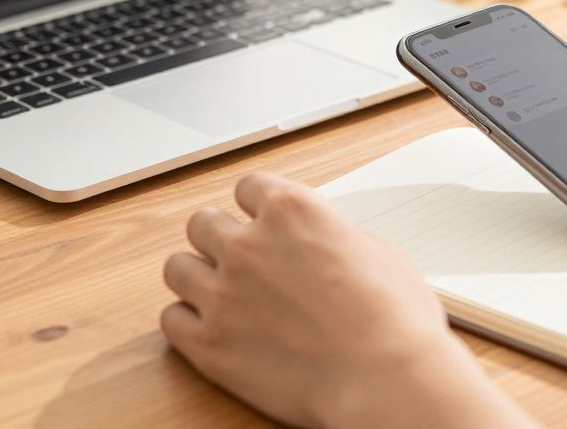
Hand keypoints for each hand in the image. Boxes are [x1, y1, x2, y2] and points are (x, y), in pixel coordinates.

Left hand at [161, 172, 534, 428]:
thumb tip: (323, 241)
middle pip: (203, 222)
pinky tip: (212, 327)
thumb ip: (333, 235)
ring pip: (177, 267)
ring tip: (221, 293)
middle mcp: (248, 245)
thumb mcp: (378, 251)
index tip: (260, 220)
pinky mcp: (209, 344)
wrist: (385, 380)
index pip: (248, 186)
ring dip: (198, 276)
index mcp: (291, 211)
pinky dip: (188, 321)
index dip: (257, 205)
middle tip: (241, 260)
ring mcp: (222, 295)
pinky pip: (171, 320)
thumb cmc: (395, 321)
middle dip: (221, 238)